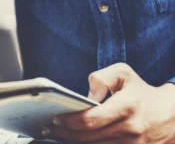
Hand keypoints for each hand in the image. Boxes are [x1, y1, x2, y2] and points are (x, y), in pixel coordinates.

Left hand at [42, 63, 174, 143]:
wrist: (169, 114)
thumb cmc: (140, 91)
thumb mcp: (123, 73)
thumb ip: (101, 78)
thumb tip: (86, 96)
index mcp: (128, 105)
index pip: (90, 120)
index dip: (69, 121)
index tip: (56, 118)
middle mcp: (130, 128)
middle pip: (87, 137)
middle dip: (63, 133)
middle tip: (48, 129)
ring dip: (71, 142)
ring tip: (55, 135)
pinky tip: (74, 140)